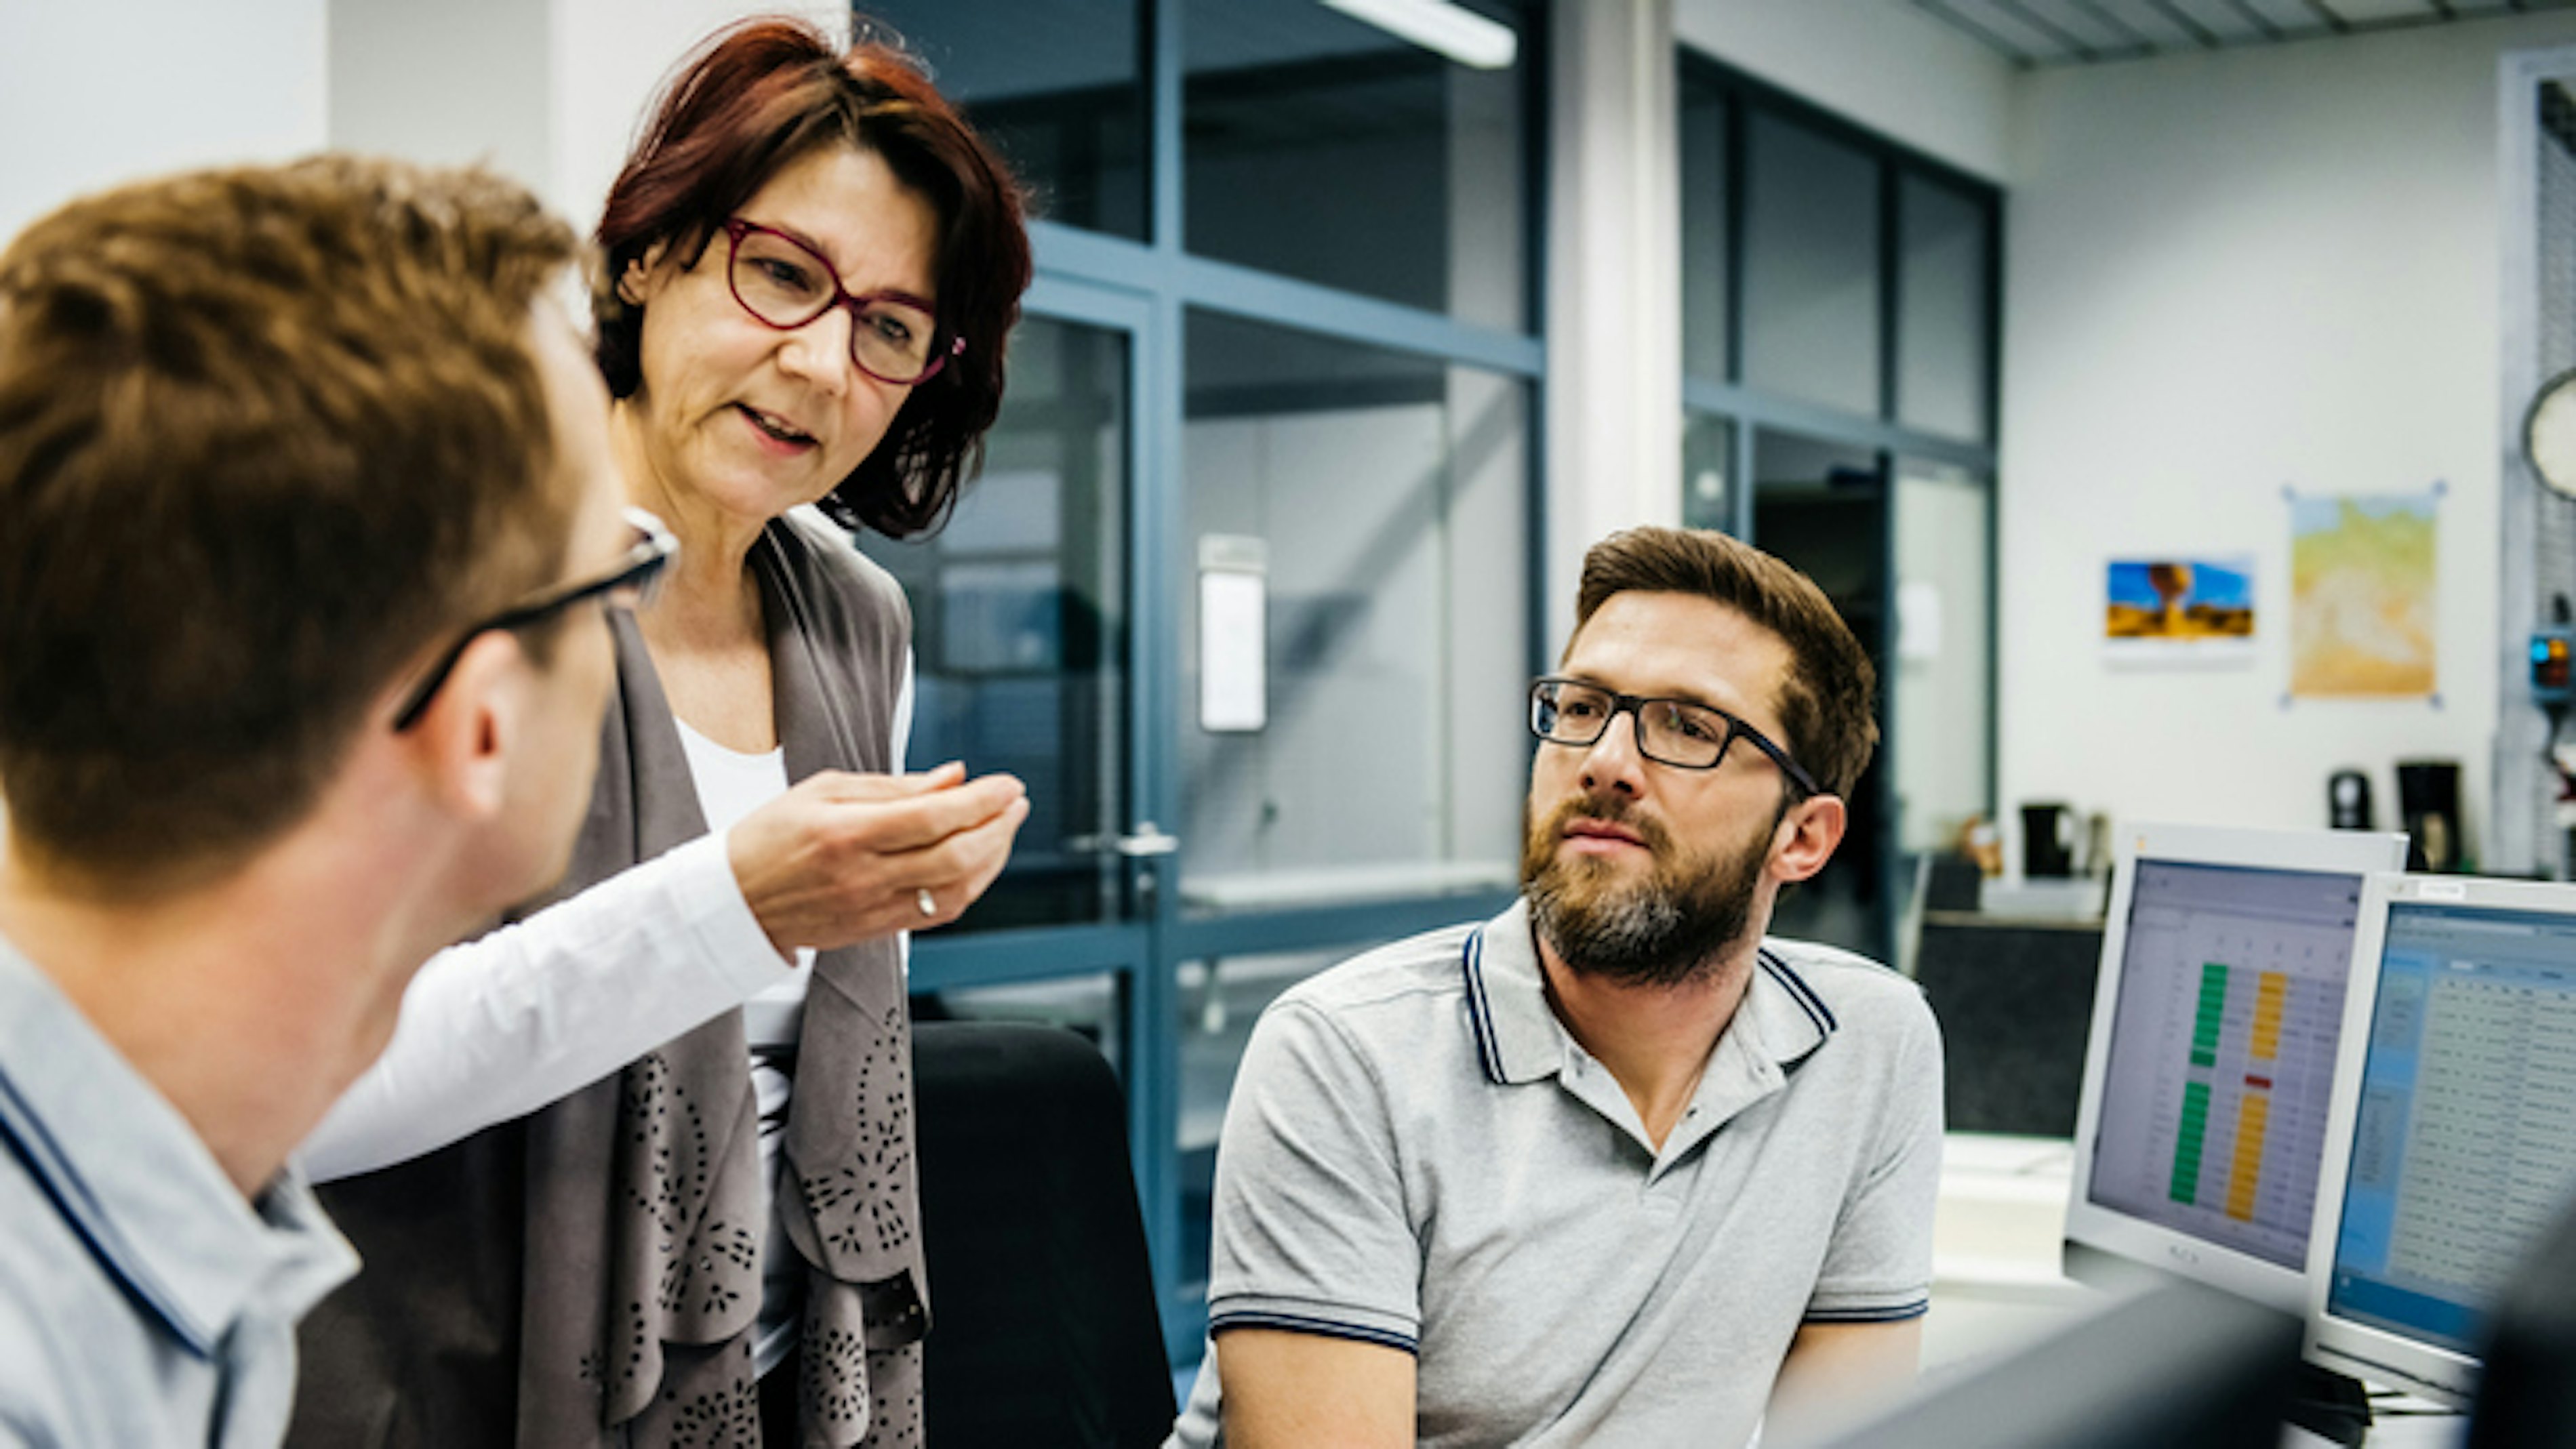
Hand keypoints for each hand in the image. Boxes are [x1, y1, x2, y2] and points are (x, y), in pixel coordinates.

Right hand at [725, 762, 1029, 954]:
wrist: (733, 902)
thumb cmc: (770, 837)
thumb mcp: (824, 791)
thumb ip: (894, 786)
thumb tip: (955, 777)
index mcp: (846, 834)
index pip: (933, 817)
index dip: (982, 800)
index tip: (1008, 784)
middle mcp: (863, 877)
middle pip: (955, 857)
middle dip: (998, 827)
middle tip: (1016, 803)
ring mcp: (872, 909)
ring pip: (955, 890)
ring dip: (992, 858)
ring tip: (1004, 827)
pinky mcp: (877, 931)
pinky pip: (939, 912)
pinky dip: (970, 886)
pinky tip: (979, 862)